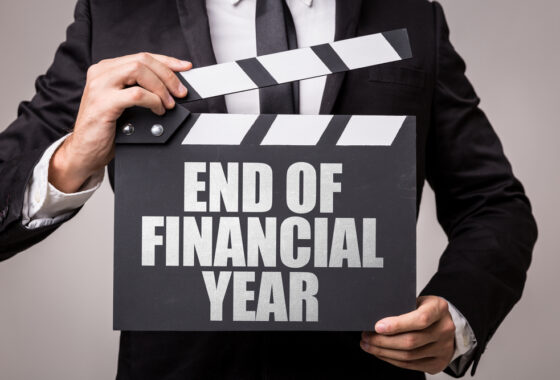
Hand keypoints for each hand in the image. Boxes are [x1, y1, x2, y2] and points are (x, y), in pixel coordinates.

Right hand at [49, 52, 191, 192]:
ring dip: (161, 87)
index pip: (142, 56)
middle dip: (168, 75)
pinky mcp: (103, 103)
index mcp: (106, 69)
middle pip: (142, 60)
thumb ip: (140, 88)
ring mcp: (100, 87)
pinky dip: (153, 101)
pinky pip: (136, 94)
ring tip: (168, 103)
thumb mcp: (124, 103)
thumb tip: (172, 86)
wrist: (85, 151)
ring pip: (139, 71)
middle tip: (180, 92)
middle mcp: (101, 73)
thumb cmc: (107, 129)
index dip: (167, 61)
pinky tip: (158, 110)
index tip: (185, 67)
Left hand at [360, 296, 455, 374]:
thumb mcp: (419, 300)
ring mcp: (443, 348)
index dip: (397, 325)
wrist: (445, 324)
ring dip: (384, 352)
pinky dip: (392, 360)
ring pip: (409, 356)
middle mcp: (444, 329)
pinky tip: (382, 353)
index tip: (378, 327)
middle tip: (366, 337)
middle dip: (383, 341)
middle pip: (411, 341)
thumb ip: (404, 306)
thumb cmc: (427, 309)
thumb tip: (377, 317)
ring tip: (369, 345)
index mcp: (439, 308)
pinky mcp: (438, 362)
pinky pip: (411, 365)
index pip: (420, 319)